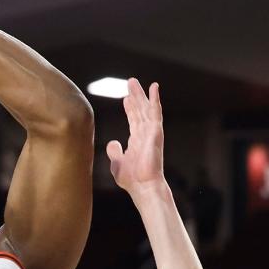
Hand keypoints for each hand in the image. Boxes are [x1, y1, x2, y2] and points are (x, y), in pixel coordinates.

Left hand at [106, 78, 165, 197]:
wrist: (143, 187)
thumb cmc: (132, 180)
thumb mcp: (117, 164)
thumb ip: (114, 152)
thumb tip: (113, 143)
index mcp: (136, 141)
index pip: (133, 120)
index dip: (129, 109)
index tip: (126, 98)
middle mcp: (144, 135)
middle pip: (139, 111)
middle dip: (135, 97)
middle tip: (130, 82)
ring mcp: (150, 132)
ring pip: (146, 108)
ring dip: (141, 94)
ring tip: (134, 81)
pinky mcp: (156, 132)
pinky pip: (156, 112)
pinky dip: (155, 100)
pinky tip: (154, 87)